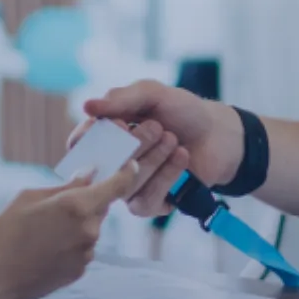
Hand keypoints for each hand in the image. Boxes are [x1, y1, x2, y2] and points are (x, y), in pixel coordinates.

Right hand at [0, 132, 178, 298]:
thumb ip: (65, 186)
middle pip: (101, 207)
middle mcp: (89, 229)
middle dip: (88, 200)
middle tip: (62, 201)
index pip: (117, 185)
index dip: (126, 173)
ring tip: (43, 230)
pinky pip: (83, 248)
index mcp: (78, 205)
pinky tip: (44, 247)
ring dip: (78, 223)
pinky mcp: (79, 271)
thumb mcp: (30, 197)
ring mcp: (86, 253)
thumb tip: (88, 176)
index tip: (129, 166)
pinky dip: (71, 243)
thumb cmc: (3, 231)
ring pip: (91, 228)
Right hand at [75, 81, 242, 219]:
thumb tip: (87, 106)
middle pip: (104, 166)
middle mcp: (113, 163)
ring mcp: (129, 186)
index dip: (91, 138)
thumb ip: (121, 99)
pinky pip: (145, 201)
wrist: (218, 133)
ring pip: (125, 184)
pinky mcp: (151, 203)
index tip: (119, 124)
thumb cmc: (182, 111)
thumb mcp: (153, 95)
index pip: (80, 144)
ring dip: (152, 159)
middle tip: (157, 127)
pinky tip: (181, 157)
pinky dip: (166, 176)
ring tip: (173, 139)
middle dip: (133, 144)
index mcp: (106, 135)